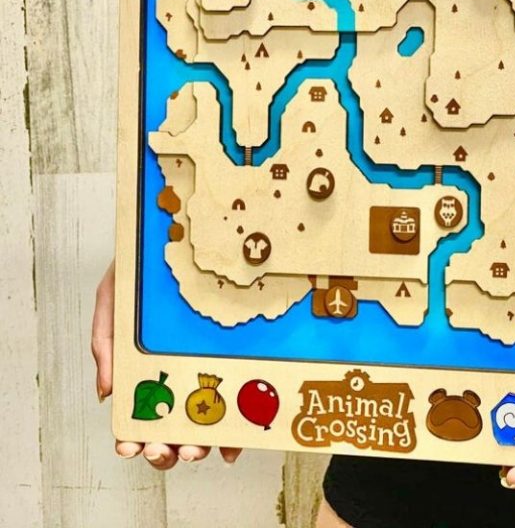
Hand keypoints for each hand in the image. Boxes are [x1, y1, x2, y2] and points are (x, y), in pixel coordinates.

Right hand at [91, 261, 241, 468]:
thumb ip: (104, 342)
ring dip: (201, 442)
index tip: (133, 446)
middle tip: (169, 448)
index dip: (134, 437)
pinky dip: (237, 419)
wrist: (176, 236)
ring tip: (200, 446)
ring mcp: (205, 365)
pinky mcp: (234, 355)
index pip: (137, 411)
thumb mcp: (112, 299)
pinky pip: (239, 393)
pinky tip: (239, 430)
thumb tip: (106, 393)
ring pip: (204, 418)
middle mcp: (176, 370)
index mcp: (143, 364)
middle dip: (168, 447)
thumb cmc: (141, 270)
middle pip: (170, 423)